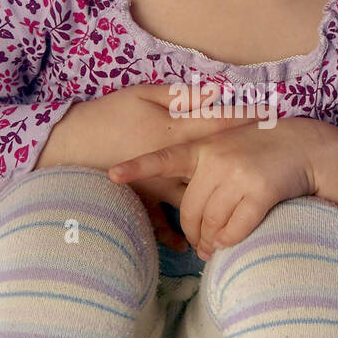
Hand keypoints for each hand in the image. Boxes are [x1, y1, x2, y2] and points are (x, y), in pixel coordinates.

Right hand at [35, 81, 261, 248]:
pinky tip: (188, 244)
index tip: (270, 119)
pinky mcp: (140, 199)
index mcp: (171, 130)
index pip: (215, 125)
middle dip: (238, 164)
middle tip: (269, 163)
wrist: (67, 145)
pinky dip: (172, 233)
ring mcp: (156, 184)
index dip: (243, 122)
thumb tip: (212, 93)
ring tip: (240, 211)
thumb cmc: (105, 115)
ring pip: (193, 199)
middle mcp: (170, 161)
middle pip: (212, 165)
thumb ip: (178, 96)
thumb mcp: (140, 95)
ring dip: (214, 207)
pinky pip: (160, 221)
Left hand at [108, 116, 327, 257]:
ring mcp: (239, 174)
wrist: (306, 147)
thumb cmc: (262, 149)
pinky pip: (236, 229)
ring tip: (211, 248)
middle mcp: (218, 159)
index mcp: (203, 147)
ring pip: (211, 222)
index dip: (138, 167)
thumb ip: (202, 163)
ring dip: (210, 242)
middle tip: (197, 245)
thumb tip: (187, 206)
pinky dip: (230, 241)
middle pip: (190, 209)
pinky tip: (229, 243)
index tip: (112, 174)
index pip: (164, 158)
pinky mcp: (260, 191)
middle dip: (192, 233)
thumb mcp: (227, 142)